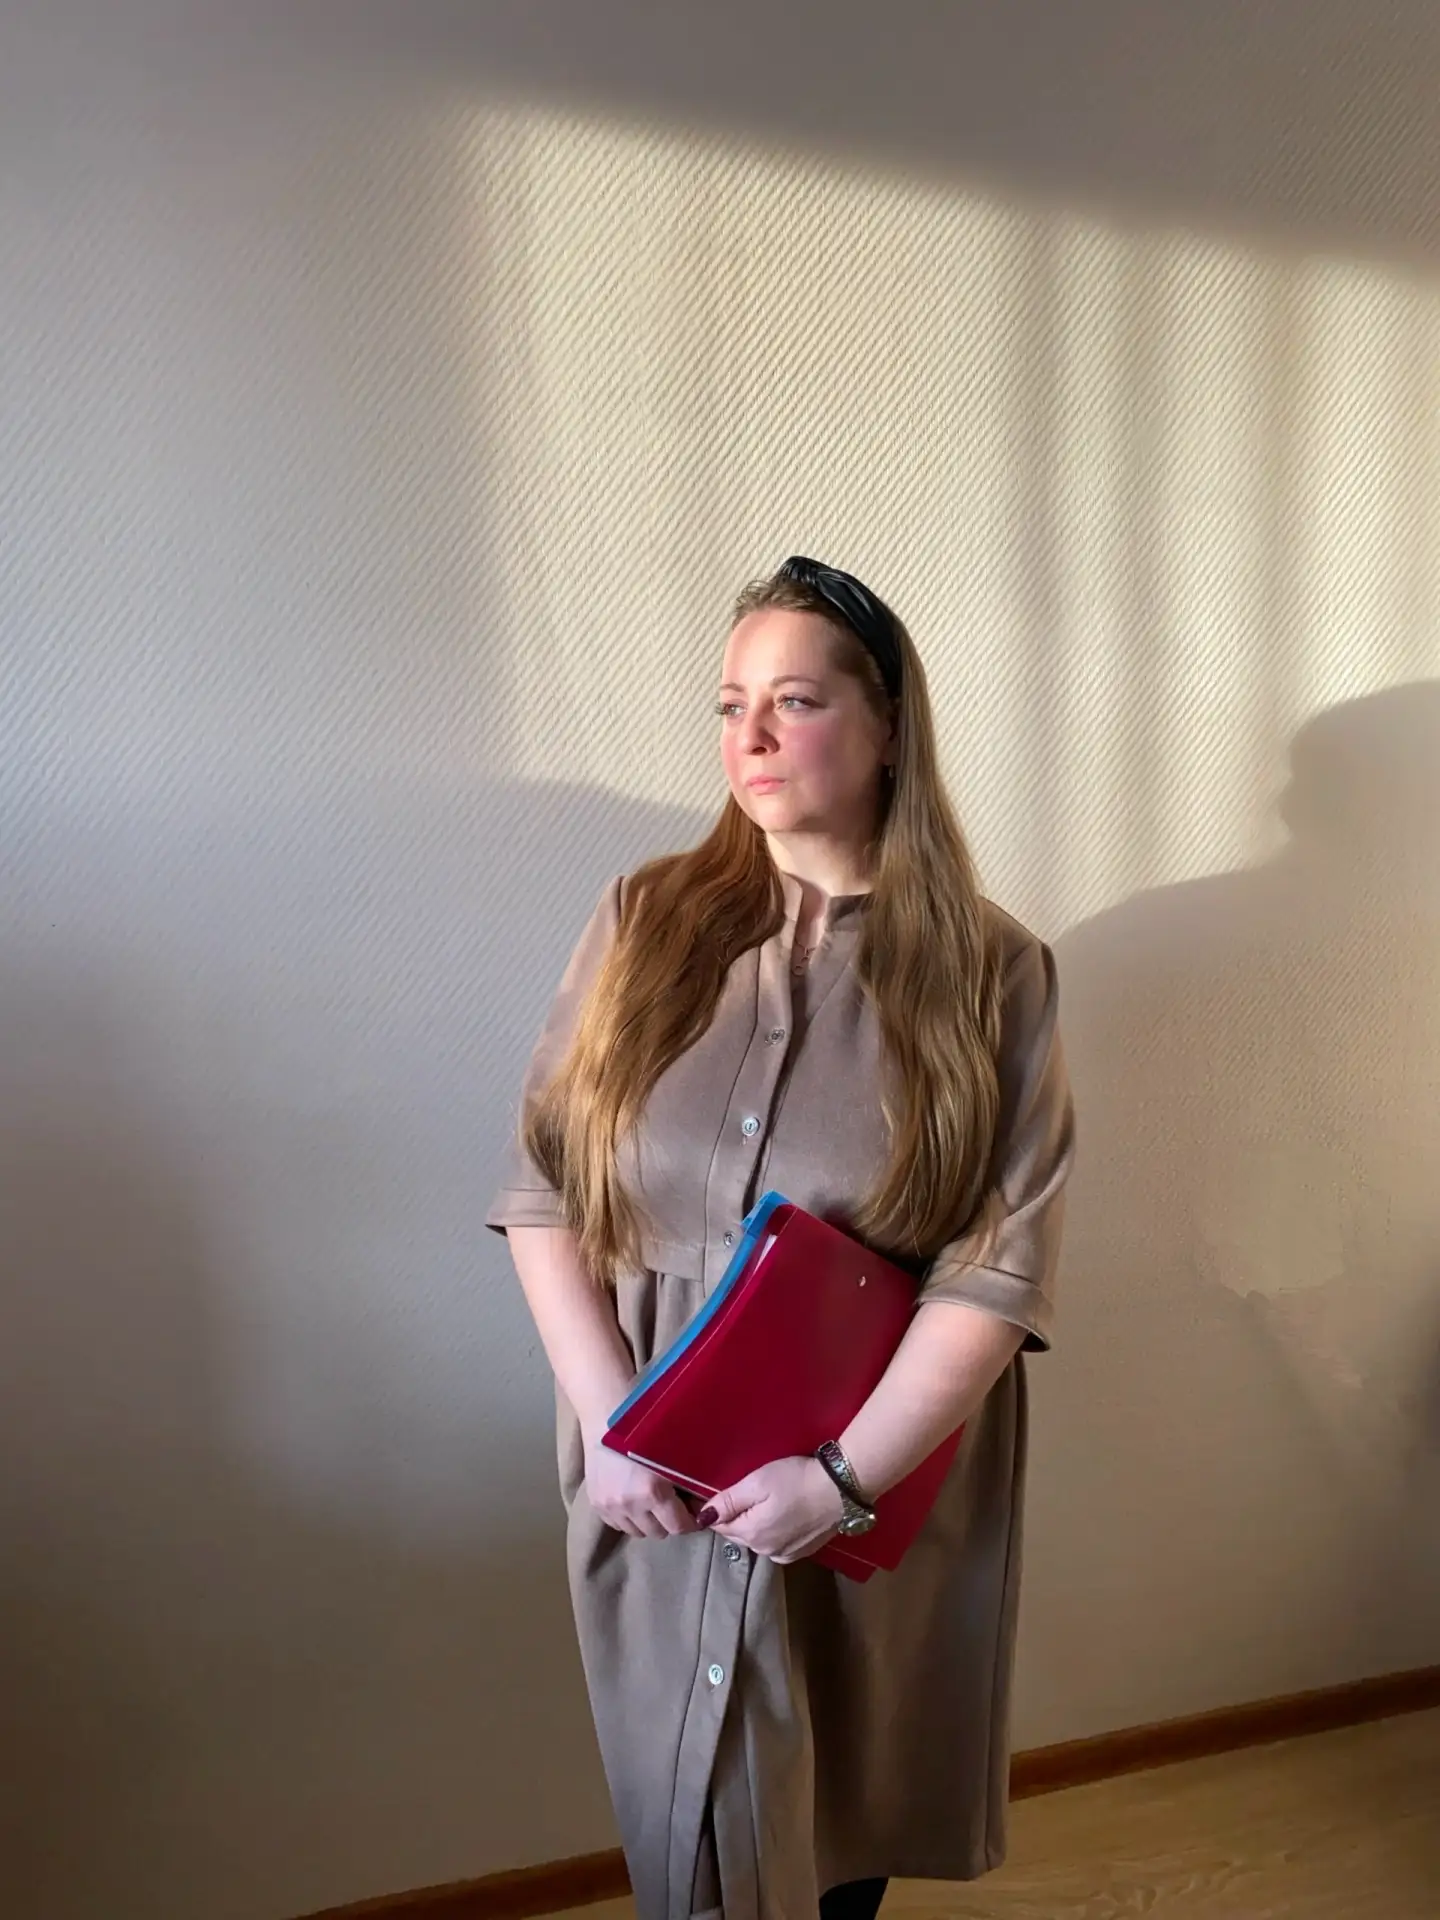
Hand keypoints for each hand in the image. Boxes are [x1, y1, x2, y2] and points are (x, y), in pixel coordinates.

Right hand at [583, 1438, 698, 1538]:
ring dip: (646, 1522)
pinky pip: (617, 1525)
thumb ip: (690, 1483)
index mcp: (653, 1492)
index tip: (693, 1513)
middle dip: (668, 1522)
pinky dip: (627, 1518)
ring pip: (636, 1532)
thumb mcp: (675, 1453)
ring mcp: (610, 1507)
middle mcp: (630, 1505)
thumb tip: (705, 1508)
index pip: (679, 1527)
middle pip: (658, 1533)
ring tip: (650, 1502)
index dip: (690, 1522)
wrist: (606, 1418)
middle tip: (671, 1504)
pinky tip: (631, 1500)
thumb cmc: (647, 1429)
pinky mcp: (596, 1504)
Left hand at [697, 1456, 843, 1563]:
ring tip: (767, 1502)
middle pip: (738, 1534)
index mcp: (752, 1534)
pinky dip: (774, 1532)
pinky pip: (776, 1545)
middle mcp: (765, 1551)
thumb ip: (729, 1501)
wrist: (841, 1489)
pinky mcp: (802, 1553)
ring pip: (757, 1540)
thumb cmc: (797, 1480)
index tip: (720, 1493)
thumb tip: (704, 1516)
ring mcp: (785, 1555)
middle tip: (747, 1493)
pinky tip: (783, 1516)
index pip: (720, 1526)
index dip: (716, 1510)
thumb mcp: (758, 1482)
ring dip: (756, 1525)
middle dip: (736, 1517)